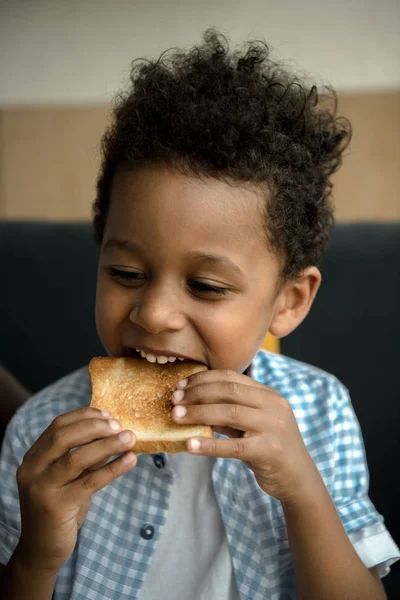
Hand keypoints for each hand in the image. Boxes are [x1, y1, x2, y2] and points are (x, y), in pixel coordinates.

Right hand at [16, 407, 136, 571]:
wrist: (42, 550)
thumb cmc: (60, 508)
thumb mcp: (70, 478)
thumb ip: (86, 456)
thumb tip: (115, 432)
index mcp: (33, 457)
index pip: (58, 425)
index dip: (85, 416)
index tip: (109, 414)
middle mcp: (32, 469)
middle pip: (64, 436)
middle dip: (95, 427)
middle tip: (120, 426)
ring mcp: (42, 488)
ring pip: (77, 457)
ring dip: (108, 445)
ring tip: (130, 439)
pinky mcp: (56, 506)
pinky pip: (90, 481)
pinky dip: (113, 468)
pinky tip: (130, 460)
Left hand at [171, 370, 320, 504]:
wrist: (298, 479)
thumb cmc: (269, 448)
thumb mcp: (252, 424)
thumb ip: (228, 412)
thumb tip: (192, 403)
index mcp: (268, 395)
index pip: (231, 377)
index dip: (203, 379)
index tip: (181, 385)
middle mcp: (273, 406)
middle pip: (228, 390)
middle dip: (197, 393)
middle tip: (173, 400)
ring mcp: (272, 427)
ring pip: (229, 413)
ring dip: (198, 413)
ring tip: (176, 417)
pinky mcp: (268, 451)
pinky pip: (233, 446)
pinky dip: (209, 444)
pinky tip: (190, 445)